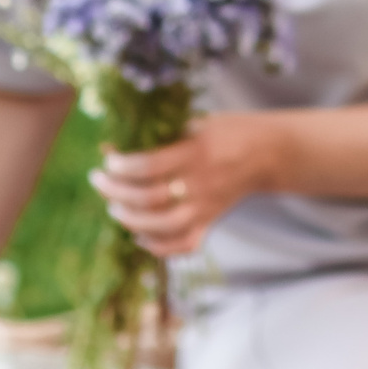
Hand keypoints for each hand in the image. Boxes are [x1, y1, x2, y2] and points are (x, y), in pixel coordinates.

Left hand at [89, 112, 284, 256]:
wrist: (269, 153)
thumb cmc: (229, 130)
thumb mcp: (196, 122)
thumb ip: (159, 134)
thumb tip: (112, 146)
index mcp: (196, 152)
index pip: (149, 166)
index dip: (121, 166)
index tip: (107, 160)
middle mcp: (200, 183)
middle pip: (148, 198)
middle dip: (114, 191)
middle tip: (99, 180)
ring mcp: (206, 207)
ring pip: (161, 226)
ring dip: (130, 220)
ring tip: (114, 208)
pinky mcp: (212, 222)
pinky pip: (183, 244)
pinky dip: (158, 246)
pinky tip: (139, 236)